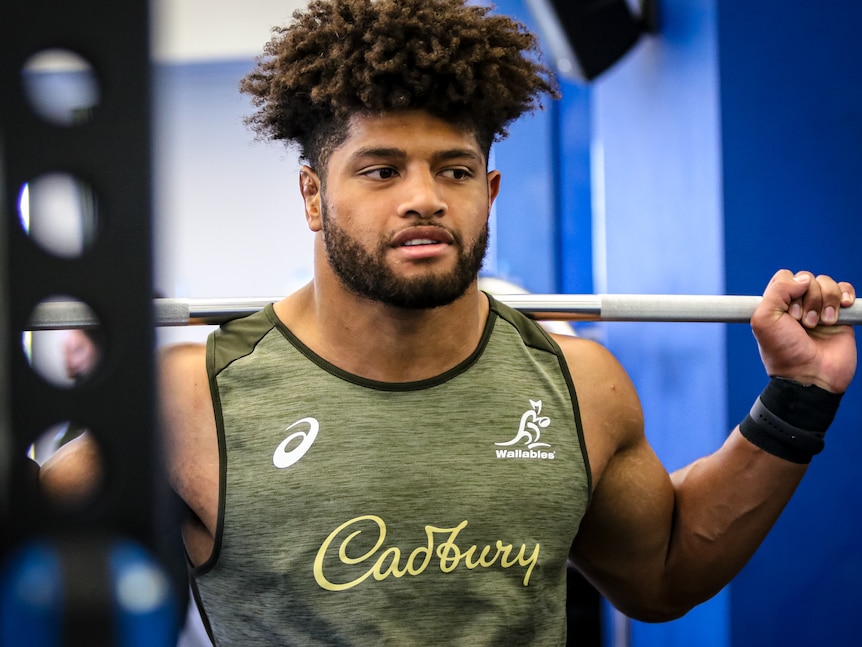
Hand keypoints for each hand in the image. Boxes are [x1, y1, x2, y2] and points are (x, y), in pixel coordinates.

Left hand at [751, 269, 856, 392]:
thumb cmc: (785, 351)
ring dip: (826, 302)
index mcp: (777, 305)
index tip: (789, 313)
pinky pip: (845, 290)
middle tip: (804, 324)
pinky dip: (845, 295)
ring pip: (827, 283)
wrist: (812, 375)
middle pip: (807, 278)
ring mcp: (820, 309)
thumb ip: (777, 291)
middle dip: (808, 299)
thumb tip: (803, 278)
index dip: (789, 289)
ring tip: (821, 323)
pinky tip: (841, 309)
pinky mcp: (841, 315)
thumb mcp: (764, 320)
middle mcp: (798, 304)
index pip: (785, 277)